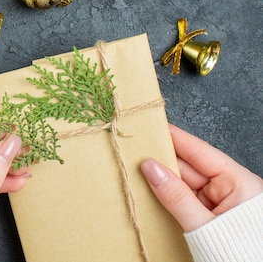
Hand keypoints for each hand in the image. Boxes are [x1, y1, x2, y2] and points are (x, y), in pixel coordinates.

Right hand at [141, 124, 262, 231]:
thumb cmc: (240, 253)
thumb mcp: (203, 224)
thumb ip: (175, 196)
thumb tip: (150, 168)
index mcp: (239, 182)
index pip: (200, 151)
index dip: (176, 138)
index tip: (152, 126)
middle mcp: (230, 188)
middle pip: (189, 166)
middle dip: (162, 159)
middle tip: (134, 149)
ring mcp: (219, 202)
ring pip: (184, 183)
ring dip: (162, 178)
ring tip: (136, 168)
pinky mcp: (210, 215)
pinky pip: (185, 198)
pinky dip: (167, 195)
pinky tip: (149, 189)